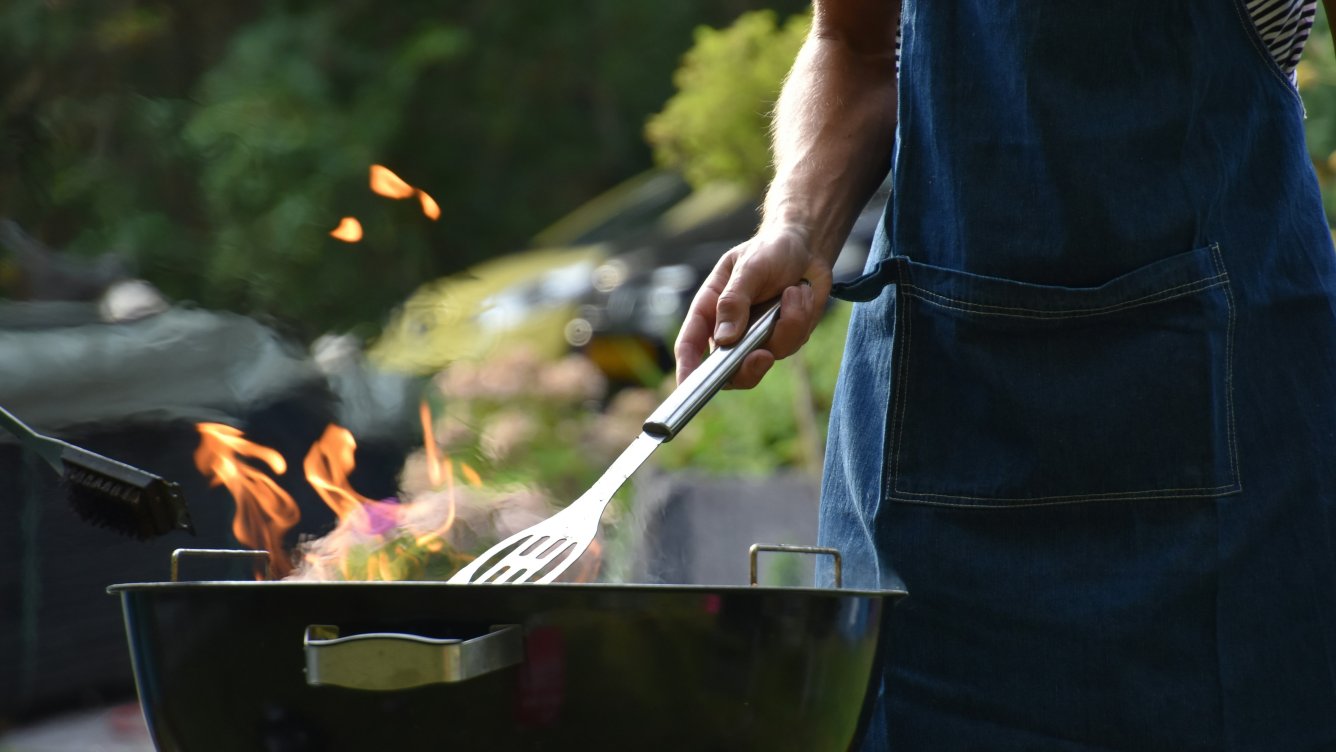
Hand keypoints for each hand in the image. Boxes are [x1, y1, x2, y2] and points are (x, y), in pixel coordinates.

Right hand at [674, 226, 831, 387]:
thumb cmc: (769, 250)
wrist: (806, 248)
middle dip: (747, 369)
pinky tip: (801, 293)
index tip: (688, 387)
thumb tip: (725, 339)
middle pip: (728, 370)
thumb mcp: (748, 267)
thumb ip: (734, 301)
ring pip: (767, 356)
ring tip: (794, 291)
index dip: (687, 369)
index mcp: (710, 310)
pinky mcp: (783, 338)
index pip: (690, 345)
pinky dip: (801, 318)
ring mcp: (757, 338)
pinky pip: (792, 343)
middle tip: (763, 356)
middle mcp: (730, 330)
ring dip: (786, 324)